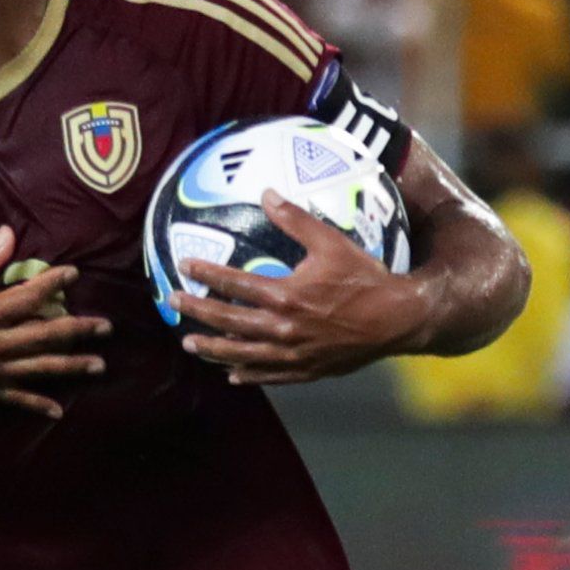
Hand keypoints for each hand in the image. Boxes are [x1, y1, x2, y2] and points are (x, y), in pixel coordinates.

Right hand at [0, 224, 110, 419]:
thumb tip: (8, 238)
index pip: (28, 298)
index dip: (54, 284)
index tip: (73, 273)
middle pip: (44, 337)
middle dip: (79, 330)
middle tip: (106, 327)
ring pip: (37, 369)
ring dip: (70, 367)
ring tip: (98, 366)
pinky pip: (12, 399)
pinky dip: (35, 404)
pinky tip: (57, 411)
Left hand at [175, 200, 425, 384]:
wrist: (396, 319)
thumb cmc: (364, 278)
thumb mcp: (330, 242)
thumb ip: (295, 219)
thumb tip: (267, 194)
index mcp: (284, 295)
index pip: (233, 284)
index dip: (206, 274)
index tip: (183, 266)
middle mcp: (281, 328)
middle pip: (228, 322)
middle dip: (197, 311)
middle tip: (173, 303)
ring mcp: (292, 354)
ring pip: (241, 354)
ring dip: (212, 349)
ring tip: (189, 344)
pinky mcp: (306, 371)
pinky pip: (269, 375)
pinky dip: (248, 374)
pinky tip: (233, 373)